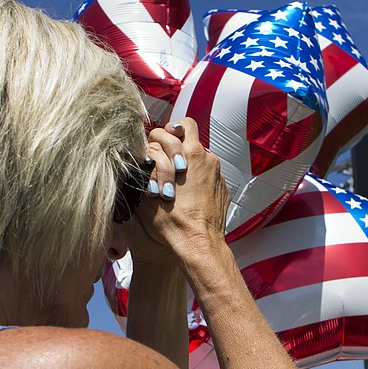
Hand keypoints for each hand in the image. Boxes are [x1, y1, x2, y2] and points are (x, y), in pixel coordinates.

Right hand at [127, 118, 229, 267]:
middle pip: (193, 134)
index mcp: (190, 154)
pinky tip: (188, 196)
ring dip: (188, 163)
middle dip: (179, 143)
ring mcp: (218, 173)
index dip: (169, 132)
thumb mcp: (148, 191)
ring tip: (176, 184)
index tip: (162, 146)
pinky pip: (208, 174)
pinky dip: (198, 179)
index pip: (182, 125)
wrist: (199, 243)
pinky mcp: (223, 187)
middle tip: (169, 158)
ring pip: (200, 156)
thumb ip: (148, 166)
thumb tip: (144, 157)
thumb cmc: (173, 220)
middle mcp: (208, 159)